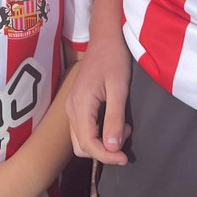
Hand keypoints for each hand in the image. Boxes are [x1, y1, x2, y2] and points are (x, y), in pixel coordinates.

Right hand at [66, 32, 130, 163]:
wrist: (105, 37)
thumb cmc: (114, 59)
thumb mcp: (119, 89)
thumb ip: (114, 119)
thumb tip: (112, 148)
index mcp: (80, 105)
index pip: (88, 144)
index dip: (106, 156)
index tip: (125, 159)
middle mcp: (71, 108)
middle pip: (81, 146)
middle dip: (103, 151)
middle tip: (125, 140)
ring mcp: (72, 105)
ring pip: (80, 139)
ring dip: (101, 142)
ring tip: (122, 129)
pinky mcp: (77, 103)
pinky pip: (82, 128)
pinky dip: (97, 133)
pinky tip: (114, 121)